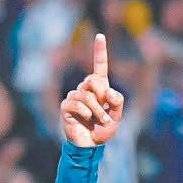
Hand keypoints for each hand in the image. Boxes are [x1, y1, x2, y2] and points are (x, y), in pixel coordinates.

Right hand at [59, 33, 123, 147]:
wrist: (91, 146)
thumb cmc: (103, 130)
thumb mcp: (116, 115)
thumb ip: (117, 101)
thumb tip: (107, 91)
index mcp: (99, 89)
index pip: (99, 66)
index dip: (99, 51)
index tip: (99, 35)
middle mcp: (85, 89)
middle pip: (93, 80)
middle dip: (102, 95)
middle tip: (106, 111)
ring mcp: (74, 97)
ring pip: (86, 95)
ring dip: (97, 111)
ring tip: (100, 121)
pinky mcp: (66, 107)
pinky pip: (76, 103)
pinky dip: (85, 112)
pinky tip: (87, 119)